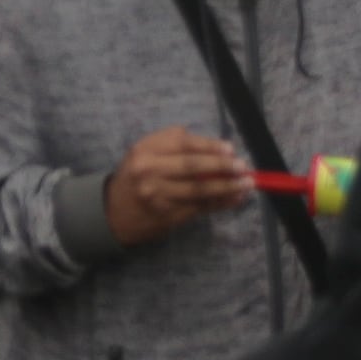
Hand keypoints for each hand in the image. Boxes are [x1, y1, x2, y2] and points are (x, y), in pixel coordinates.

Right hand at [104, 126, 253, 248]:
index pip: (183, 144)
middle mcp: (149, 171)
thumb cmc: (136, 176)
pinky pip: (200, 207)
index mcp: (145, 150)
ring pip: (200, 190)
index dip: (209, 146)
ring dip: (227, 187)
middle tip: (243, 167)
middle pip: (192, 167)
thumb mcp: (144, 152)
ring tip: (246, 184)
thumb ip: (172, 143)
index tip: (230, 149)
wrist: (114, 212)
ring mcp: (159, 196)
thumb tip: (215, 147)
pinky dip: (220, 203)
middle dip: (222, 166)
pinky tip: (234, 198)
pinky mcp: (168, 215)